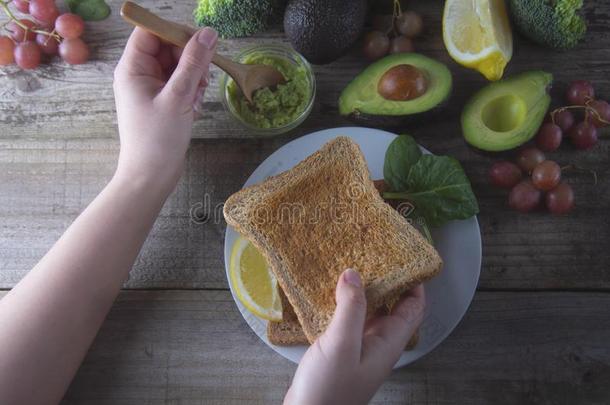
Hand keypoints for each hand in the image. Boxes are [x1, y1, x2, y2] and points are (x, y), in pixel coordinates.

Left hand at [112, 27, 217, 192]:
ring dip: (194, 78)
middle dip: (190, 60)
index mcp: (133, 68)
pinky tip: (194, 110)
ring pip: (179, 67)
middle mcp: (140, 74)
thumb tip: (208, 33)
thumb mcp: (178, 97)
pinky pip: (182, 84)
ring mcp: (152, 88)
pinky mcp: (163, 102)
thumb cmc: (157, 139)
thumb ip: (194, 63)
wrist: (151, 176)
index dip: (175, 32)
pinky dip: (192, 92)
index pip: (152, 31)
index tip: (199, 44)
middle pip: (169, 48)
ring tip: (196, 100)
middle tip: (202, 80)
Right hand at [284, 269, 424, 404]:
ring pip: (369, 312)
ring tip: (351, 265)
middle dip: (387, 281)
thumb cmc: (329, 388)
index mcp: (388, 342)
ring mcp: (359, 347)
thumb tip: (354, 273)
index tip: (404, 256)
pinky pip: (349, 320)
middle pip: (393, 306)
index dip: (414, 282)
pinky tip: (331, 292)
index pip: (413, 307)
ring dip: (364, 291)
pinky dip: (345, 303)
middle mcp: (378, 343)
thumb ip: (351, 308)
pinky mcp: (341, 350)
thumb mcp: (342, 344)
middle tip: (373, 254)